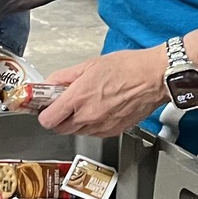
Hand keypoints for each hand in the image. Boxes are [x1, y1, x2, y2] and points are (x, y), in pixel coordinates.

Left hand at [38, 48, 171, 137]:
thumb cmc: (127, 68)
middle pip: (60, 129)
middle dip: (57, 119)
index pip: (48, 119)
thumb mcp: (89, 65)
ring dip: (74, 122)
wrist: (153, 78)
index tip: (44, 107)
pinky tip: (98, 109)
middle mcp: (88, 116)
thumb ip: (64, 77)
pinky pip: (94, 133)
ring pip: (77, 132)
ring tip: (84, 104)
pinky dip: (91, 125)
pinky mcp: (113, 131)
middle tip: (62, 106)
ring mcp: (101, 126)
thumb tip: (50, 83)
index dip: (43, 114)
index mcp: (79, 97)